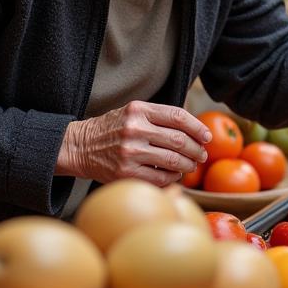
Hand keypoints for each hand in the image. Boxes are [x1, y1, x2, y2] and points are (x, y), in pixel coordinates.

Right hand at [56, 101, 211, 187]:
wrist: (79, 146)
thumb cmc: (113, 129)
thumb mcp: (133, 112)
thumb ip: (159, 116)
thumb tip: (195, 129)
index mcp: (139, 110)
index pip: (178, 116)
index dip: (198, 127)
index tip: (207, 137)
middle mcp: (135, 128)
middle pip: (179, 140)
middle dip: (196, 149)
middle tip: (202, 155)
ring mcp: (130, 151)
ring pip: (172, 160)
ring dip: (188, 165)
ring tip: (191, 165)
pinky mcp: (125, 172)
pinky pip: (159, 177)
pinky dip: (172, 177)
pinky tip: (174, 175)